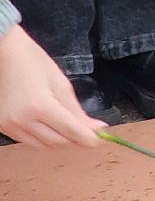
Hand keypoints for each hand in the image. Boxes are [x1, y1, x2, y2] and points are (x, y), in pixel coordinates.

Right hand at [0, 26, 105, 146]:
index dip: (88, 138)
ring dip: (59, 140)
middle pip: (57, 141)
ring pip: (42, 145)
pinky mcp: (2, 127)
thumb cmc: (32, 62)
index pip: (70, 131)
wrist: (4, 55)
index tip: (100, 139)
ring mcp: (10, 125)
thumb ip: (77, 110)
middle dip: (75, 138)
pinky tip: (49, 126)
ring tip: (68, 126)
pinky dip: (42, 137)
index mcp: (40, 106)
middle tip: (87, 130)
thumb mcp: (61, 83)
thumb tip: (95, 127)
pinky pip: (28, 141)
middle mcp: (22, 120)